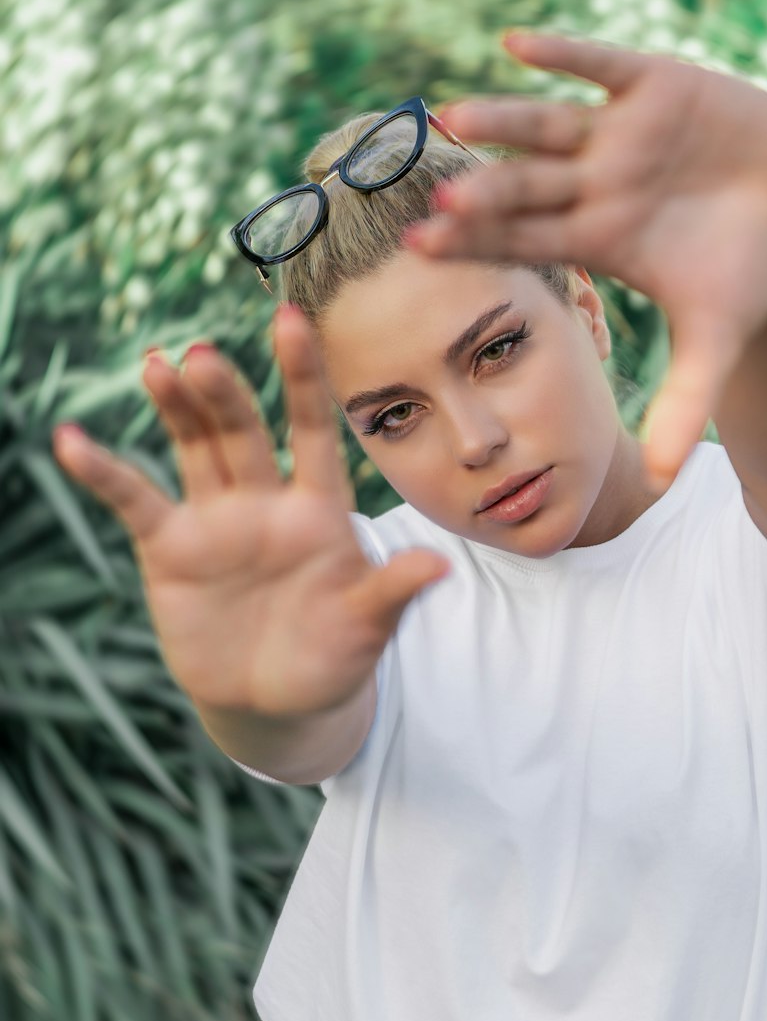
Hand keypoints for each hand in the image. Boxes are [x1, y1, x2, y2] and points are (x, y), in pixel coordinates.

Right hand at [53, 306, 449, 717]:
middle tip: (203, 356)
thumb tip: (440, 567)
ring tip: (156, 365)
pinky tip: (72, 441)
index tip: (291, 320)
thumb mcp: (366, 627)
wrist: (279, 700)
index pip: (312, 430)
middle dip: (224, 395)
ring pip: (194, 450)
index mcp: (320, 508)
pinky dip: (104, 473)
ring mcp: (216, 521)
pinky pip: (134, 501)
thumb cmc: (335, 656)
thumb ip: (391, 591)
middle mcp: (267, 501)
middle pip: (242, 434)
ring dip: (176, 410)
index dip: (303, 378)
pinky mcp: (170, 548)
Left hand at [406, 31, 766, 487]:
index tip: (423, 250)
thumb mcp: (717, 339)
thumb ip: (683, 403)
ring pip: (550, 125)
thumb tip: (656, 485)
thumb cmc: (742, 276)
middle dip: (487, 193)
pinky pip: (604, 65)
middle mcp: (593, 184)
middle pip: (527, 187)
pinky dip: (567, 54)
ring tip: (453, 115)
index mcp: (597, 239)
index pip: (524, 242)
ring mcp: (620, 135)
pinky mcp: (657, 85)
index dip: (478, 245)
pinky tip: (517, 43)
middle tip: (436, 199)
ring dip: (506, 120)